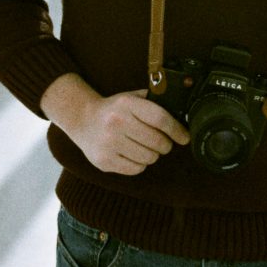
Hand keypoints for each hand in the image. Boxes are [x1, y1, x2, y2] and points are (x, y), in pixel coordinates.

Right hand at [69, 88, 189, 175]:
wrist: (82, 120)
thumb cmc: (114, 110)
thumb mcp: (131, 97)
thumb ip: (153, 101)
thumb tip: (182, 113)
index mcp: (126, 104)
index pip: (160, 119)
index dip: (177, 130)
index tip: (184, 137)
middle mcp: (117, 122)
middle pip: (157, 141)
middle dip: (166, 145)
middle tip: (163, 143)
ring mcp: (109, 143)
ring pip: (149, 158)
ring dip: (153, 155)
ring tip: (145, 147)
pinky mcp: (104, 161)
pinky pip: (136, 169)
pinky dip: (140, 164)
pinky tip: (133, 154)